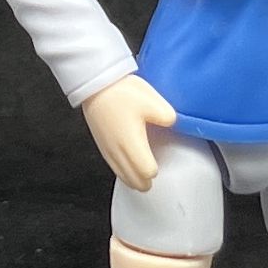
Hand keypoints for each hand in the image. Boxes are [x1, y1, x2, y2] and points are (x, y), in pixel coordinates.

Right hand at [81, 74, 176, 191]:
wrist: (96, 86)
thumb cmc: (121, 93)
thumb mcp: (152, 101)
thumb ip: (168, 117)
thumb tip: (172, 124)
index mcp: (132, 144)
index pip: (147, 172)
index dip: (156, 169)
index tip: (161, 161)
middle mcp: (118, 153)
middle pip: (135, 181)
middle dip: (146, 181)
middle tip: (154, 171)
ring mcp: (108, 151)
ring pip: (123, 177)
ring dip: (135, 178)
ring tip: (144, 172)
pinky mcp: (102, 147)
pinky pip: (115, 168)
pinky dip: (125, 171)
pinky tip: (130, 162)